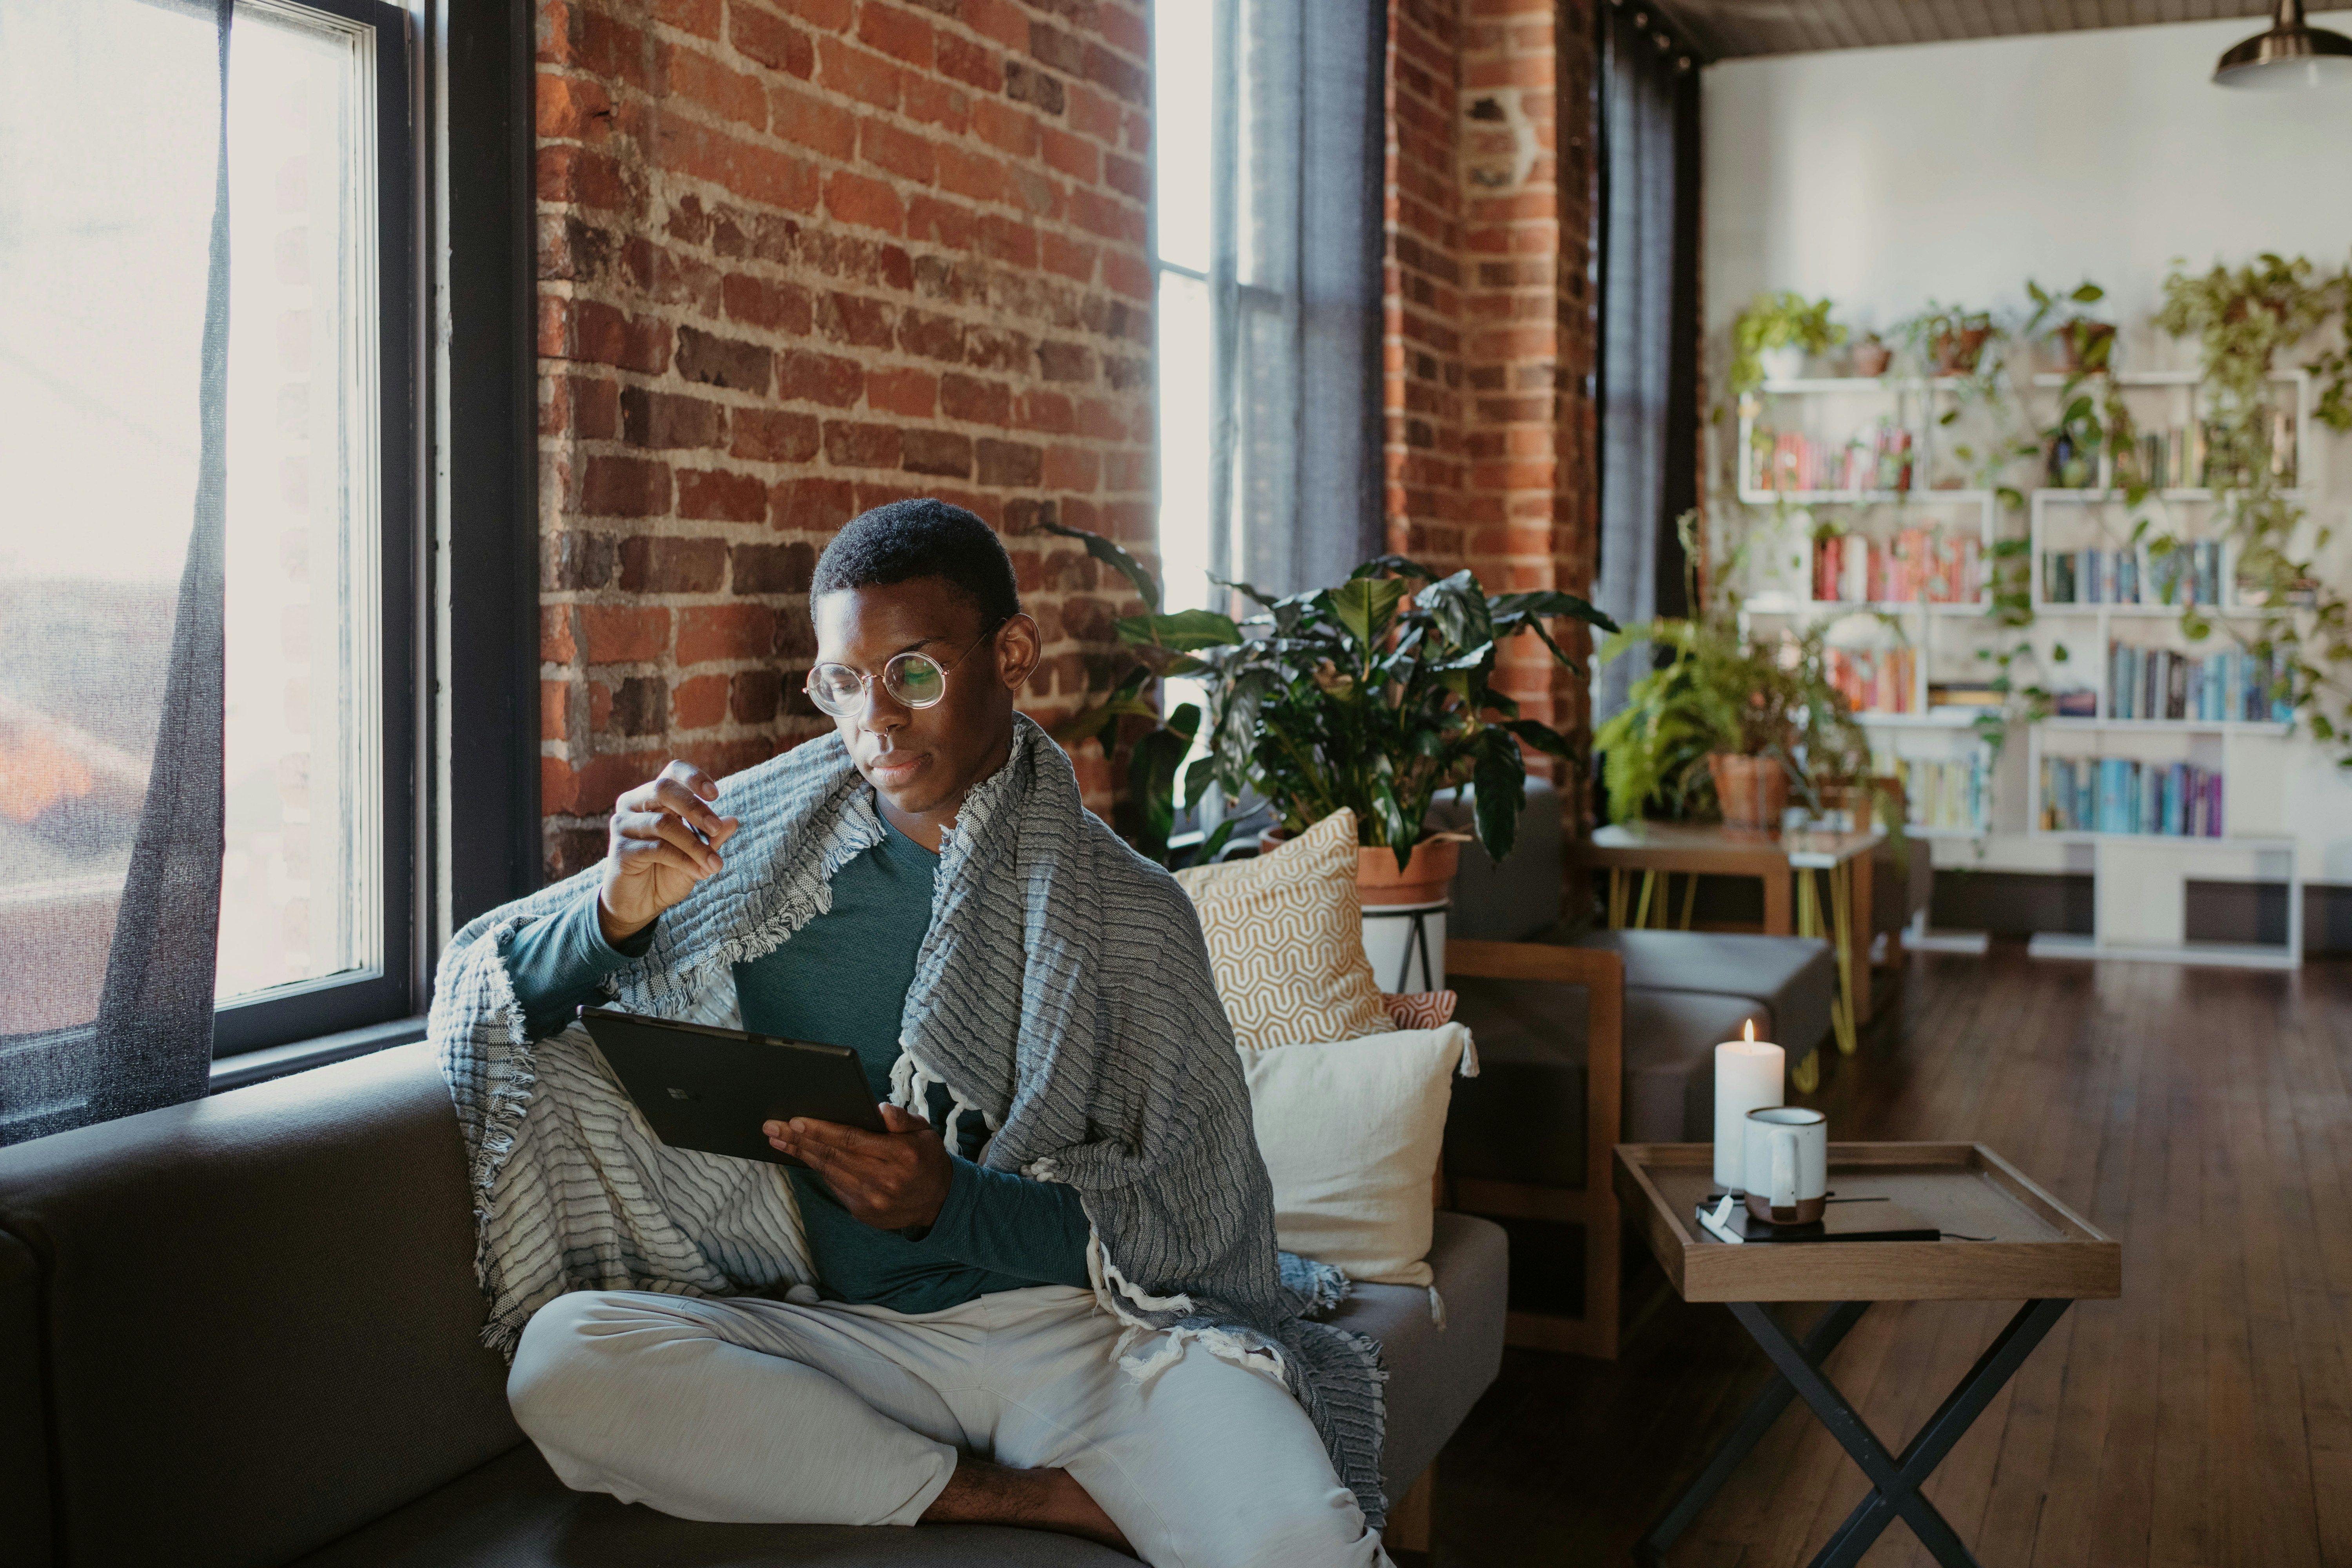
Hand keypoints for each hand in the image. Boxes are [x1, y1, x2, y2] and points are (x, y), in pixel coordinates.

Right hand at [598, 761, 740, 943]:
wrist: (639, 904)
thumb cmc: (667, 872)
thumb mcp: (696, 854)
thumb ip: (712, 837)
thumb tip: (733, 821)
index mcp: (652, 796)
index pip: (671, 772)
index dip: (693, 777)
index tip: (716, 794)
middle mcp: (633, 804)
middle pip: (663, 788)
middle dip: (695, 807)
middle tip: (716, 828)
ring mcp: (623, 825)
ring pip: (663, 823)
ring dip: (695, 844)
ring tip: (715, 865)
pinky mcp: (619, 850)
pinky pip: (657, 849)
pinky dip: (684, 860)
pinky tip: (700, 873)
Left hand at [765, 1104, 952, 1230]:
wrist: (939, 1202)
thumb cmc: (928, 1159)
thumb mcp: (925, 1132)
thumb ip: (902, 1119)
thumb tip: (879, 1109)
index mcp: (900, 1155)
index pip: (851, 1139)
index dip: (820, 1130)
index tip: (795, 1121)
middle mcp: (884, 1179)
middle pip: (832, 1156)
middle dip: (799, 1140)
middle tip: (772, 1127)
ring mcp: (872, 1199)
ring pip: (828, 1171)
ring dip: (801, 1154)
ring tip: (778, 1140)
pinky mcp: (863, 1212)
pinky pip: (835, 1186)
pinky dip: (818, 1170)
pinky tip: (803, 1156)